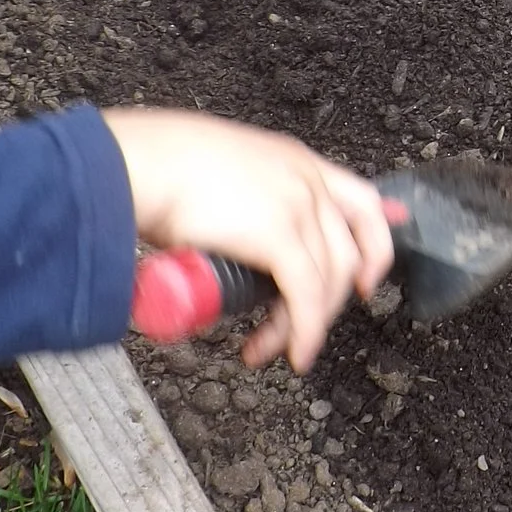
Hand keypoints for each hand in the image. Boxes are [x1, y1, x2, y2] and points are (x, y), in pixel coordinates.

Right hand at [104, 110, 393, 370]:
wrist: (135, 162)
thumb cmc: (153, 166)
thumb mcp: (215, 173)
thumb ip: (232, 198)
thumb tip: (218, 232)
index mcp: (295, 160)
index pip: (361, 200)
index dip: (376, 243)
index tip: (370, 278)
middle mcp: (306, 178)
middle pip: (345, 254)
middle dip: (325, 304)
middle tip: (296, 333)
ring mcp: (298, 203)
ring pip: (325, 281)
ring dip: (300, 326)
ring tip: (266, 349)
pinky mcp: (280, 233)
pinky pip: (305, 295)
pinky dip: (302, 330)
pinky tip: (291, 351)